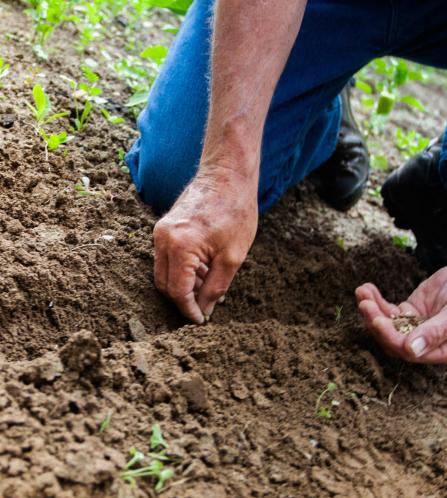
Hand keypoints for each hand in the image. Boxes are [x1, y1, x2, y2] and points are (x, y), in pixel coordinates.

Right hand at [152, 168, 256, 322]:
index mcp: (179, 246)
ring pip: (164, 272)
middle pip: (164, 284)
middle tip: (204, 309)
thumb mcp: (233, 257)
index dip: (188, 310)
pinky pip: (167, 258)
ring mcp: (160, 231)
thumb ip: (216, 287)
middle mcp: (162, 239)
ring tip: (209, 287)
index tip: (200, 321)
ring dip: (184, 285)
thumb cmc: (236, 212)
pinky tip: (204, 271)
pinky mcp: (164, 227)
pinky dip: (182, 270)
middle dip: (183, 300)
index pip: (177, 291)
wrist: (227, 176)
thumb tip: (204, 310)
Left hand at [356, 260, 446, 363]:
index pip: (412, 353)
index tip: (378, 321)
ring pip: (389, 327)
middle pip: (395, 342)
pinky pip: (389, 312)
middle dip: (378, 324)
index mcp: (445, 352)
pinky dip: (376, 302)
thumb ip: (436, 332)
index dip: (392, 339)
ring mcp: (417, 328)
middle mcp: (429, 345)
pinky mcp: (411, 313)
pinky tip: (367, 289)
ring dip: (373, 312)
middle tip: (365, 305)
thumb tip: (411, 351)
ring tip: (362, 293)